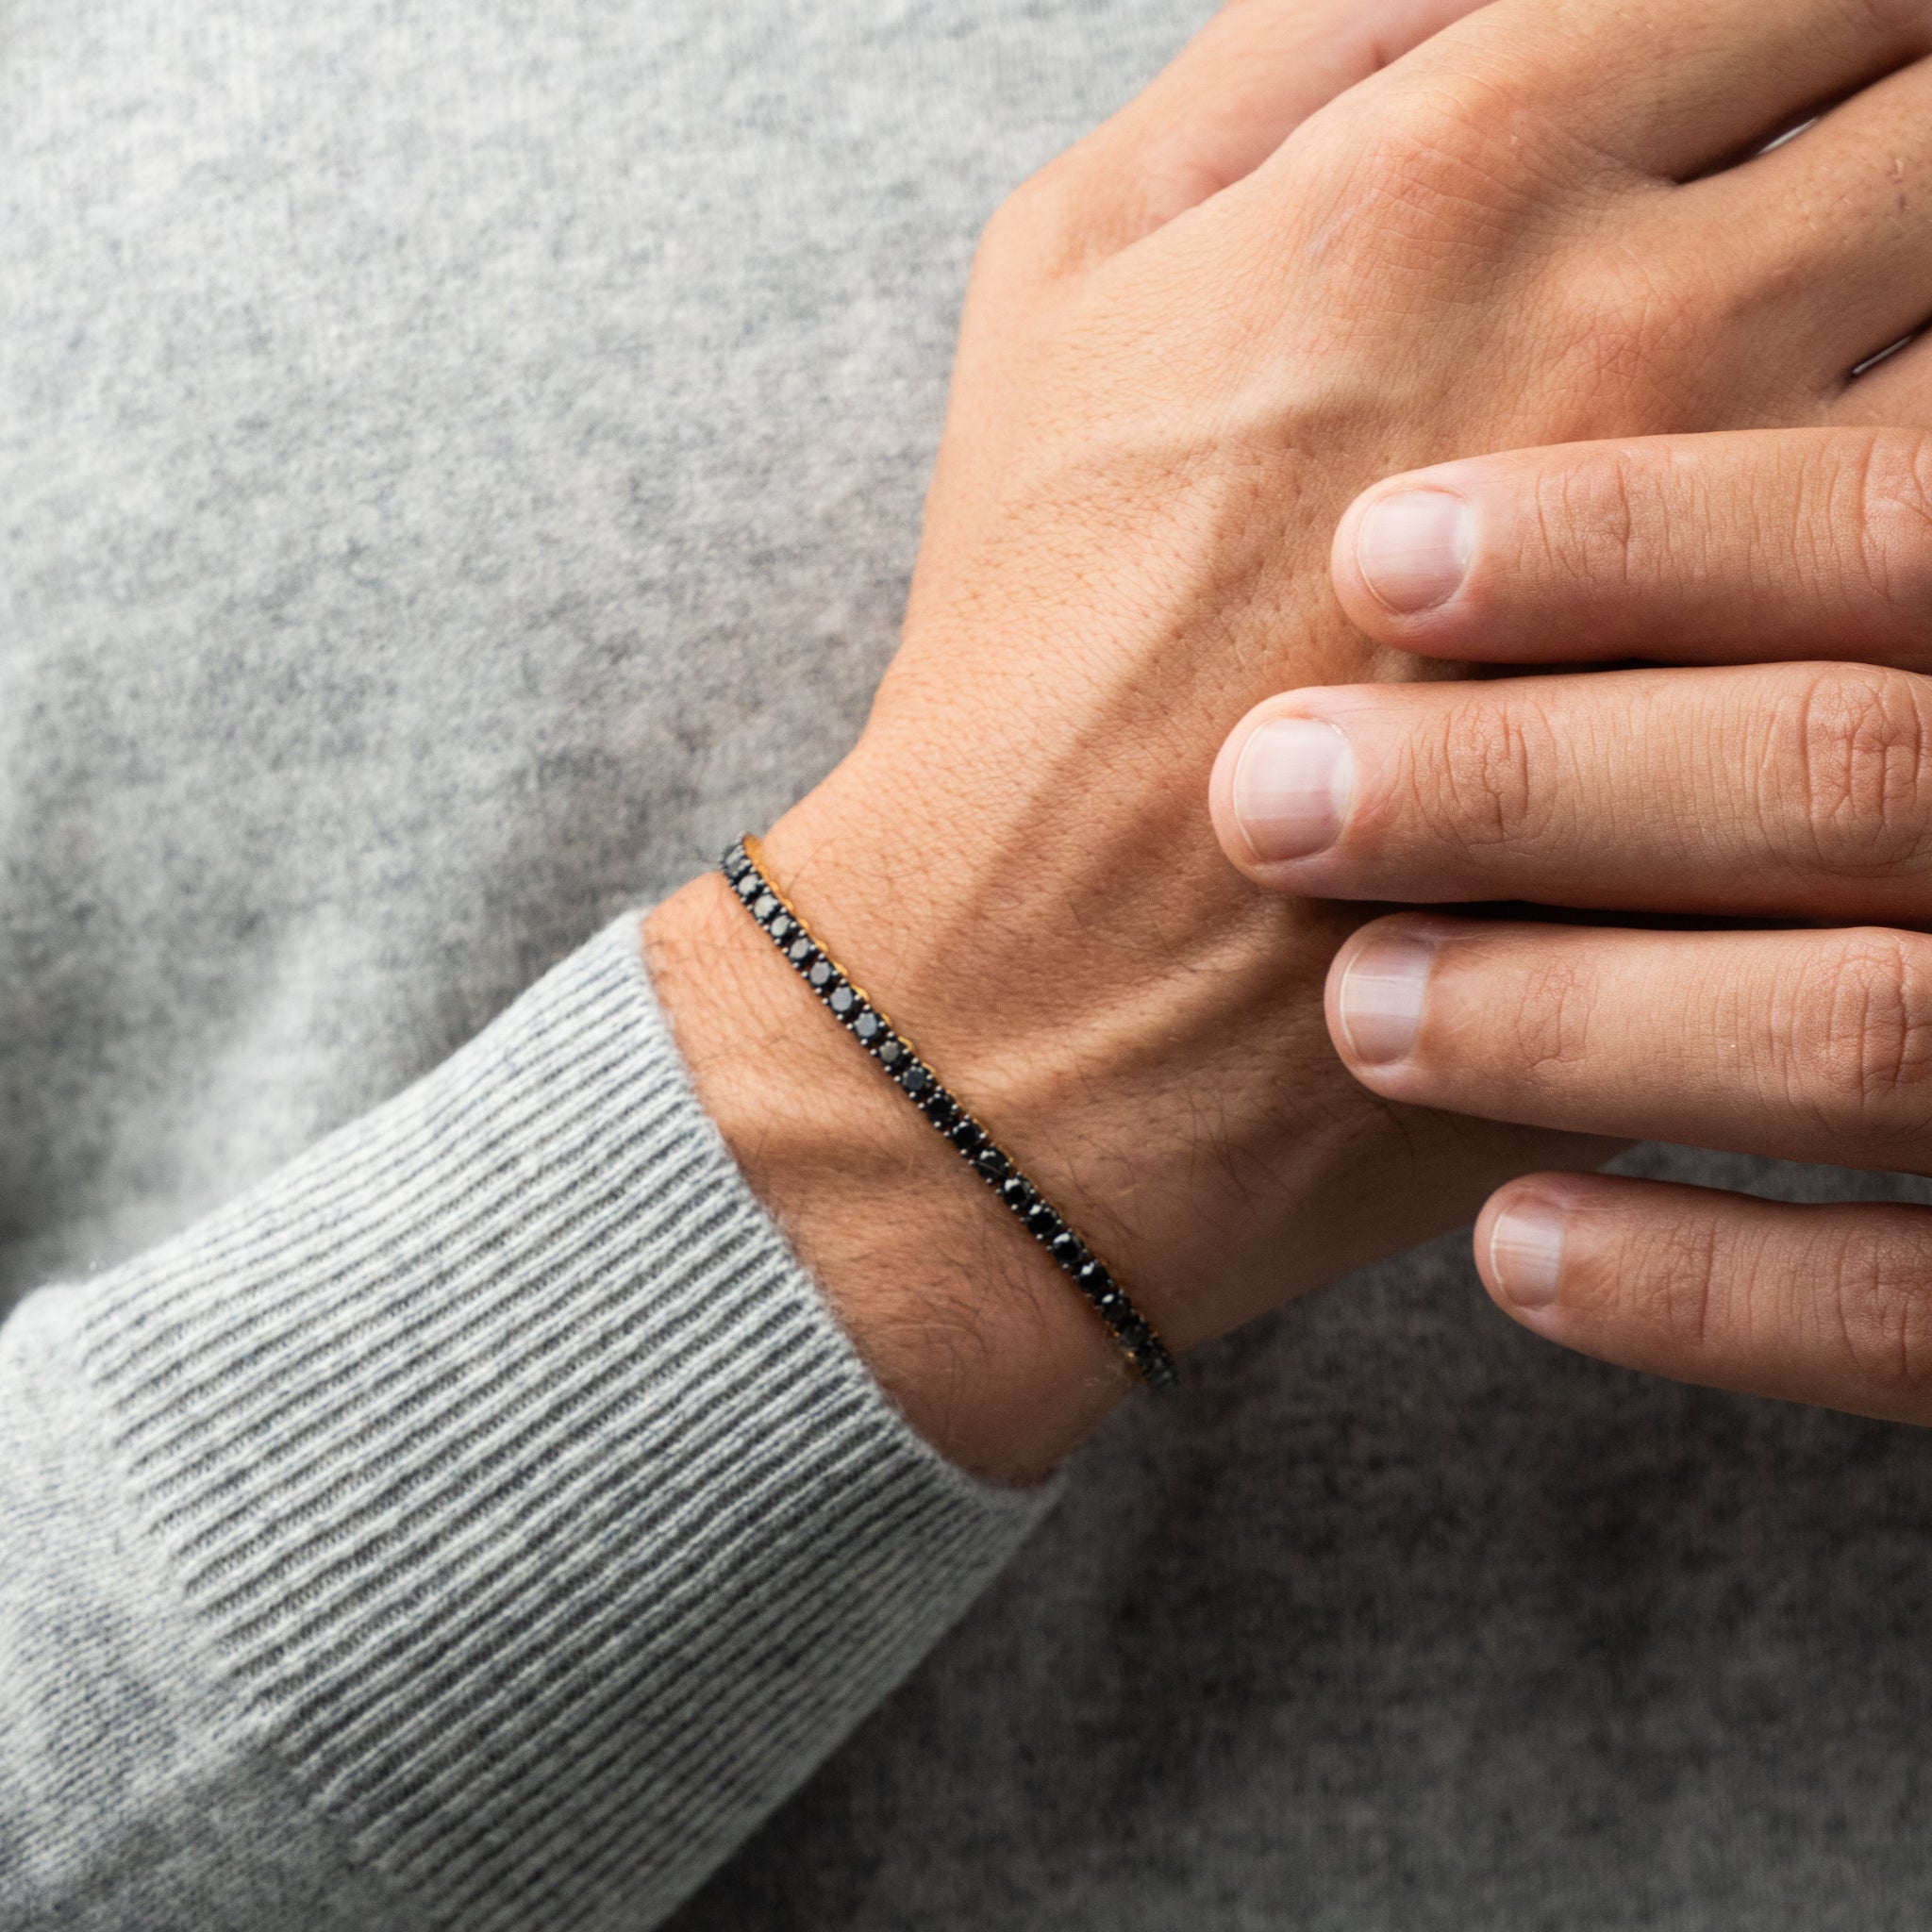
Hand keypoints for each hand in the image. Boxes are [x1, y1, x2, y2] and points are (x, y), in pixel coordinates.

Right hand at [652, 0, 1931, 1479]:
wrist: (1049, 975)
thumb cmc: (1038, 625)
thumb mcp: (1070, 269)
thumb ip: (1292, 45)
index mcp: (1449, 166)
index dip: (1827, 6)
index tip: (1804, 54)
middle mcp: (1633, 307)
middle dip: (1904, 104)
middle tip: (1839, 177)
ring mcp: (1740, 532)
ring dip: (1926, 281)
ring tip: (1845, 329)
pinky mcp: (1785, 721)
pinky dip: (1925, 513)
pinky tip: (1852, 542)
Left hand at [1212, 424, 1931, 1428]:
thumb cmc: (1879, 763)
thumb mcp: (1883, 631)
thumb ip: (1781, 534)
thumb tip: (1618, 332)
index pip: (1883, 536)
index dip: (1628, 538)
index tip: (1369, 552)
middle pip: (1845, 771)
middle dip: (1528, 783)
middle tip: (1271, 793)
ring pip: (1873, 1034)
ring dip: (1579, 1023)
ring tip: (1359, 1006)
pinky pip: (1912, 1317)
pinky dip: (1704, 1288)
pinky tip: (1509, 1243)